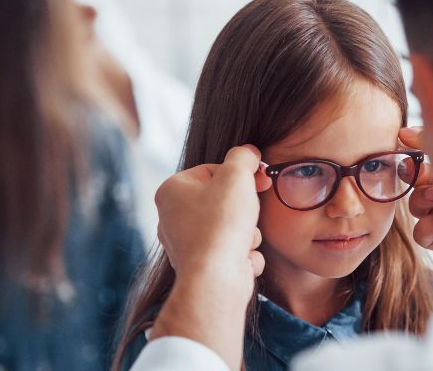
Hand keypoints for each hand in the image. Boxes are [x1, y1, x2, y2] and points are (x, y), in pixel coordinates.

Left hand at [150, 145, 270, 368]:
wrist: (216, 279)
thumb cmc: (222, 224)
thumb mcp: (236, 176)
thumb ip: (243, 157)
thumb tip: (249, 153)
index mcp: (172, 191)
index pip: (213, 170)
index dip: (241, 174)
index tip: (261, 178)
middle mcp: (172, 217)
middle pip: (223, 200)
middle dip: (245, 208)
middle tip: (252, 212)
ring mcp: (186, 244)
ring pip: (230, 227)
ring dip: (247, 233)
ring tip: (243, 240)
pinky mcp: (201, 266)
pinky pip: (230, 251)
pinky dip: (242, 255)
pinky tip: (241, 260)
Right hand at [400, 127, 432, 274]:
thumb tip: (418, 128)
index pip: (431, 152)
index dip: (415, 143)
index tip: (405, 135)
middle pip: (417, 178)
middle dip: (415, 173)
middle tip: (417, 169)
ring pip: (416, 205)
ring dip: (422, 198)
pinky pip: (421, 234)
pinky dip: (429, 226)